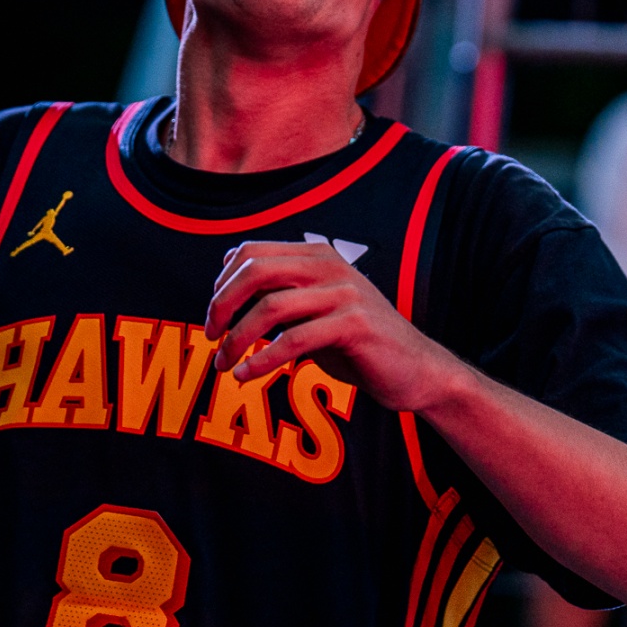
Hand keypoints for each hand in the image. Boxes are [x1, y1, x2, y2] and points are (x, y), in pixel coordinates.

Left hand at [203, 242, 464, 411]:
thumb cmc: (357, 344)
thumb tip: (225, 280)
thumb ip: (278, 293)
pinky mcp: (355, 325)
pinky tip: (246, 375)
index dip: (222, 283)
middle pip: (255, 270)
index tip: (213, 317)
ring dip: (237, 338)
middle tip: (210, 337)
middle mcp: (330, 265)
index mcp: (317, 255)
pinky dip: (262, 359)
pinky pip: (294, 339)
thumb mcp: (313, 311)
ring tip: (223, 364)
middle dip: (222, 305)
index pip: (252, 252)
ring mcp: (345, 293)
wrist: (415, 371)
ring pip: (271, 306)